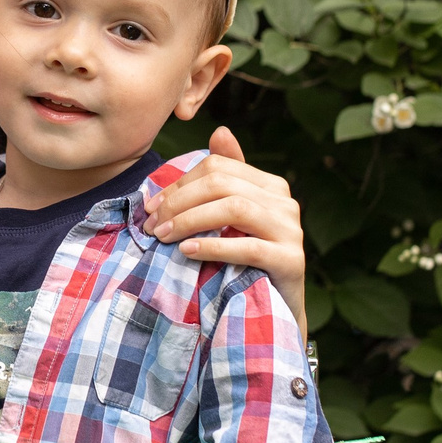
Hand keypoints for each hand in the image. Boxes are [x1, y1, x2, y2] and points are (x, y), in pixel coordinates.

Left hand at [144, 126, 309, 327]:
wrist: (276, 312)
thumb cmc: (246, 263)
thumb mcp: (231, 221)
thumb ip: (222, 181)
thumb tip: (219, 131)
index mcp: (269, 185)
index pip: (217, 166)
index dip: (179, 183)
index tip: (150, 208)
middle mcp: (284, 201)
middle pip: (222, 184)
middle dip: (178, 202)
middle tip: (150, 225)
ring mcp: (290, 230)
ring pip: (234, 208)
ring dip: (190, 220)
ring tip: (162, 237)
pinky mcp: (291, 260)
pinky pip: (247, 246)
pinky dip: (213, 246)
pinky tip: (187, 251)